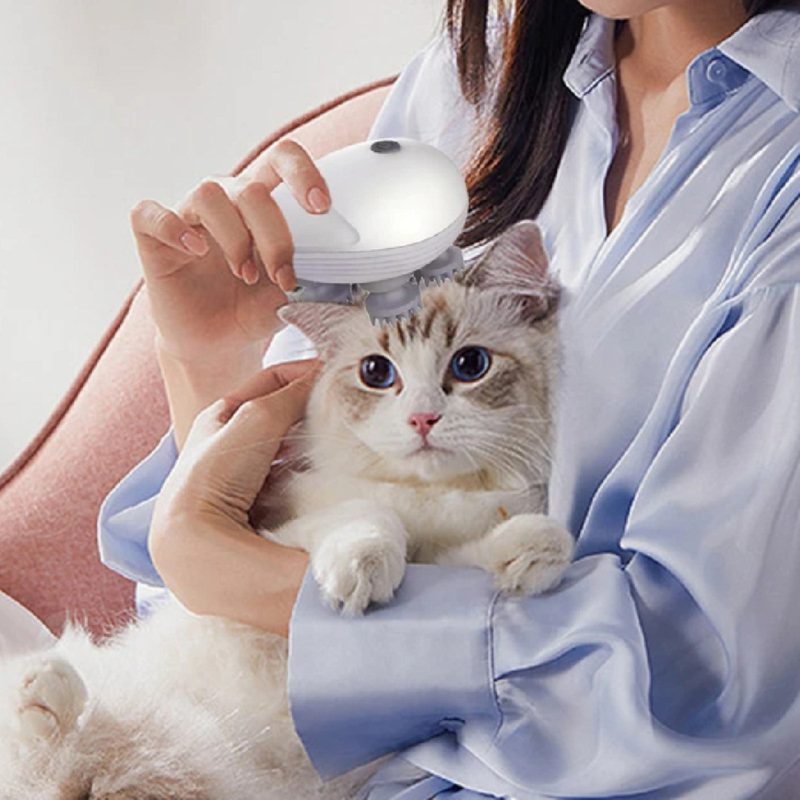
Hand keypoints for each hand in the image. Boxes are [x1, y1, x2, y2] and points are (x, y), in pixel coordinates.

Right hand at [131, 138, 330, 366]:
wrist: (217, 343)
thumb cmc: (254, 309)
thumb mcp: (291, 296)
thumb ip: (315, 279)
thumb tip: (347, 277)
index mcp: (264, 205)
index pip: (282, 161)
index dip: (303, 173)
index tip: (321, 208)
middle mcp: (226, 201)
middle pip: (251, 188)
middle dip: (274, 235)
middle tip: (284, 276)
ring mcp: (188, 216)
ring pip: (208, 194)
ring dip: (234, 238)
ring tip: (244, 275)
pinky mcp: (154, 238)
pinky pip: (150, 214)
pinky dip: (174, 228)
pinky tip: (195, 252)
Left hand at [150, 358, 318, 635]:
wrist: (198, 542)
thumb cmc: (216, 473)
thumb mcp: (256, 419)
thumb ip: (291, 394)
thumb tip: (324, 375)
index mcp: (223, 415)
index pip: (273, 381)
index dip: (306, 374)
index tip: (342, 375)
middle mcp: (234, 444)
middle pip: (285, 416)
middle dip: (315, 411)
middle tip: (349, 409)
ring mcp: (248, 477)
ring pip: (294, 449)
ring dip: (316, 444)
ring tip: (344, 442)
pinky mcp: (263, 507)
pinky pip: (297, 480)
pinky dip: (313, 474)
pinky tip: (330, 475)